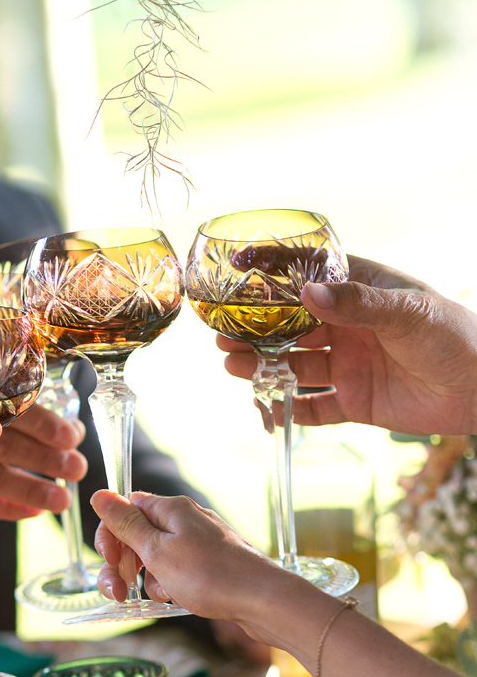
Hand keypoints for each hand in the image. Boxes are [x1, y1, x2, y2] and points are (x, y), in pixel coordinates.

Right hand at [0, 405, 86, 519]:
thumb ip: (16, 410)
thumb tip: (71, 431)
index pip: (8, 407)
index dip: (42, 423)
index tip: (71, 437)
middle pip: (3, 444)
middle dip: (44, 458)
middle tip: (76, 468)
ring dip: (31, 488)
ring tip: (61, 499)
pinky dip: (7, 508)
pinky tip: (34, 512)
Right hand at [92, 489, 286, 636]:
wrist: (262, 600)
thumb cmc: (210, 575)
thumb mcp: (157, 550)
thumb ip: (126, 524)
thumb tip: (100, 495)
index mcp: (170, 509)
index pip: (125, 510)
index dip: (110, 537)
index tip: (111, 561)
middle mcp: (184, 520)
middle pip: (136, 536)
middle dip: (123, 565)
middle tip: (120, 592)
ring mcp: (197, 542)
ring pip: (154, 558)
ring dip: (148, 579)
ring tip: (163, 596)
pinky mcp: (207, 563)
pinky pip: (175, 570)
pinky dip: (170, 585)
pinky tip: (179, 598)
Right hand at [219, 255, 476, 435]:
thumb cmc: (454, 336)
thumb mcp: (407, 313)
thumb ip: (357, 305)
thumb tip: (308, 296)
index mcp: (360, 291)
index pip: (308, 274)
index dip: (271, 271)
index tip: (236, 266)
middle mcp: (348, 326)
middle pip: (289, 326)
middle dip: (255, 330)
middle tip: (222, 334)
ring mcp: (348, 364)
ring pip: (293, 365)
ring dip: (261, 366)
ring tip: (233, 365)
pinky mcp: (353, 401)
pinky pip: (312, 407)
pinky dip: (287, 410)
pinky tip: (264, 409)